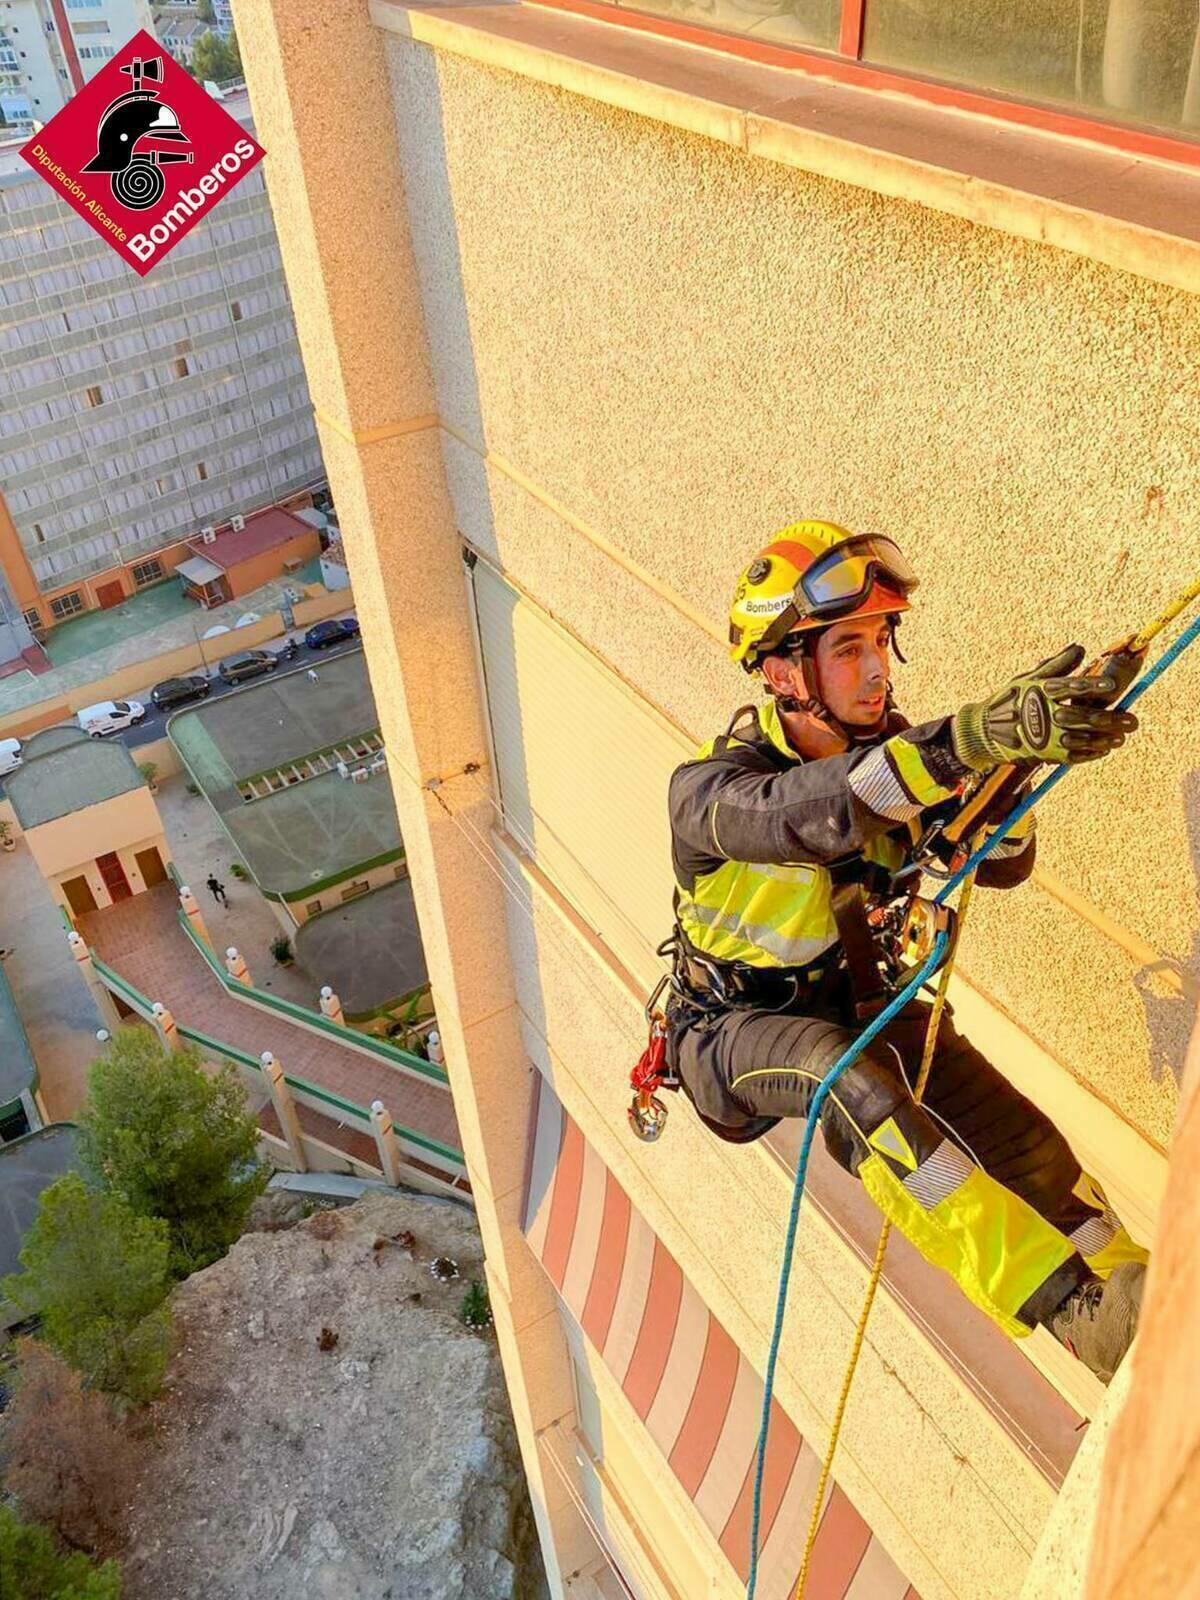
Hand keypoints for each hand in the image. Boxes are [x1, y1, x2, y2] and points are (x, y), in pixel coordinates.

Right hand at [952, 643, 1139, 771]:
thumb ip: (1056, 665)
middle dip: (1110, 719)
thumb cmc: (1009, 700)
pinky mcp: (1042, 753)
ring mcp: (1043, 736)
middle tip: (1132, 719)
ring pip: (1081, 739)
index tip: (1112, 685)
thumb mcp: (1028, 678)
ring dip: (1105, 739)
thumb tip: (1080, 647)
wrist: (984, 731)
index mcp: (1040, 691)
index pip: (1069, 687)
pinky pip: (1071, 755)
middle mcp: (1042, 714)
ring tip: (1122, 737)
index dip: (1092, 685)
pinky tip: (1104, 750)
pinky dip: (1090, 753)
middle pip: (1082, 716)